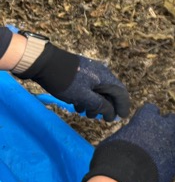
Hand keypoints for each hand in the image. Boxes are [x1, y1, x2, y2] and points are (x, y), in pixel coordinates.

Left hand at [15, 41, 129, 120]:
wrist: (43, 62)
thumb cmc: (65, 81)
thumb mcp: (83, 97)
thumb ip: (99, 105)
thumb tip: (111, 113)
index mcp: (105, 77)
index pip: (121, 93)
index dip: (123, 106)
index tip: (121, 117)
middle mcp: (102, 73)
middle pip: (110, 92)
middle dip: (106, 107)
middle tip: (101, 119)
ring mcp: (91, 72)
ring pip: (99, 90)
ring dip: (95, 103)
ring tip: (84, 113)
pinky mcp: (81, 72)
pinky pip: (90, 87)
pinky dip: (87, 97)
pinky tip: (77, 104)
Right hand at [83, 104, 174, 181]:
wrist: (123, 179)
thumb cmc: (112, 157)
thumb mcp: (114, 139)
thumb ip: (128, 134)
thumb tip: (129, 136)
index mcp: (147, 118)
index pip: (151, 109)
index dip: (146, 116)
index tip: (143, 122)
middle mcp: (165, 128)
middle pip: (171, 120)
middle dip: (165, 125)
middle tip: (157, 134)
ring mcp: (173, 144)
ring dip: (171, 142)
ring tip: (161, 150)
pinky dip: (171, 159)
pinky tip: (162, 164)